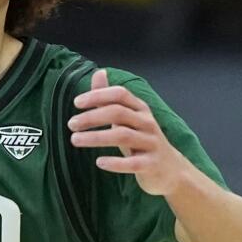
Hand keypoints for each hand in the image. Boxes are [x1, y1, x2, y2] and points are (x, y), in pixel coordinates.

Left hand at [69, 69, 190, 195]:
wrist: (170, 169)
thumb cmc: (142, 140)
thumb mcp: (128, 117)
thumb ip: (110, 98)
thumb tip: (99, 72)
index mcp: (140, 109)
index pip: (120, 94)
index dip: (98, 95)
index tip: (76, 103)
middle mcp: (147, 123)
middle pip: (118, 113)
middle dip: (92, 116)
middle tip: (71, 124)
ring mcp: (151, 143)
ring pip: (123, 136)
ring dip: (96, 137)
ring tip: (75, 140)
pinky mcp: (151, 164)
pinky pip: (133, 163)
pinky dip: (115, 163)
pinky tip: (99, 162)